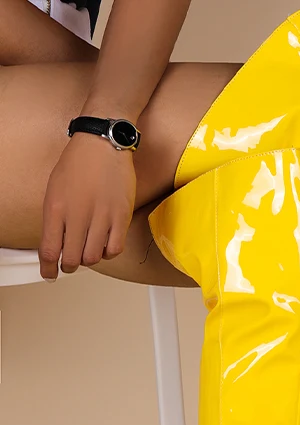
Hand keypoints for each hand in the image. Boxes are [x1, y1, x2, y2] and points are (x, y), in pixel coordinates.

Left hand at [39, 132, 136, 279]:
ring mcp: (101, 217)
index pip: (49, 250)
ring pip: (93, 257)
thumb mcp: (55, 190)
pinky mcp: (121, 217)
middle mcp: (77, 215)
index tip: (49, 274)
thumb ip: (55, 218)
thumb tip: (57, 243)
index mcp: (55, 208)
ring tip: (88, 251)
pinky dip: (108, 252)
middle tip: (70, 264)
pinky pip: (114, 248)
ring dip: (89, 259)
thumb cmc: (79, 163)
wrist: (103, 145)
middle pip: (72, 259)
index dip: (48, 268)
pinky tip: (105, 244)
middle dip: (69, 266)